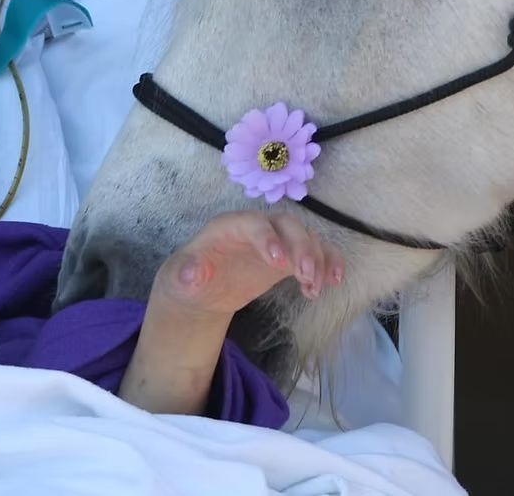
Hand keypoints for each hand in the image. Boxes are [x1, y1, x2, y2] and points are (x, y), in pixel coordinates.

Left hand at [153, 210, 343, 317]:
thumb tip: (192, 273)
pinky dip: (328, 262)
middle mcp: (258, 227)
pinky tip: (332, 282)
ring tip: (314, 289)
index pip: (253, 223)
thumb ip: (186, 273)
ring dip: (318, 259)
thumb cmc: (190, 277)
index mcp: (231, 226)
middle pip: (287, 225)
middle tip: (306, 275)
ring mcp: (277, 241)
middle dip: (301, 246)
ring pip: (306, 238)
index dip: (267, 238)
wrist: (204, 286)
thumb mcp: (181, 278)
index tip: (279, 263)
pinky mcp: (289, 258)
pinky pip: (316, 253)